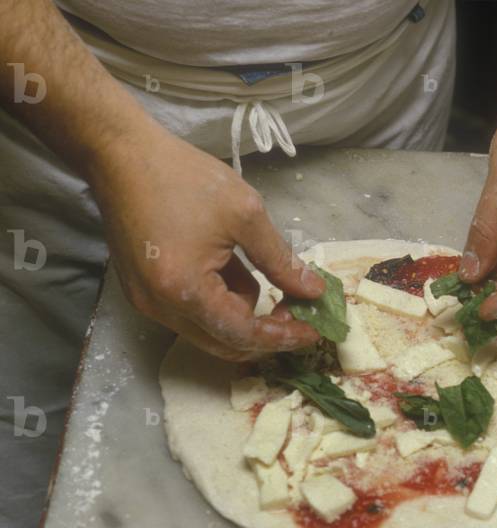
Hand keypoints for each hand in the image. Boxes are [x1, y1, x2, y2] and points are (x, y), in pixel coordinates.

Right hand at [89, 128, 323, 360]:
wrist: (120, 153)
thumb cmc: (183, 178)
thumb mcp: (245, 215)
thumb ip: (281, 261)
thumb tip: (312, 291)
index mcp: (184, 290)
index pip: (242, 334)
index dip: (282, 337)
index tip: (314, 331)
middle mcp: (160, 307)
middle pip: (222, 343)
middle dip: (263, 334)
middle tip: (295, 312)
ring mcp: (147, 300)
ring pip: (207, 329)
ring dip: (241, 315)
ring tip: (262, 277)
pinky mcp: (143, 289)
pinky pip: (189, 311)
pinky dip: (218, 301)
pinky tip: (234, 270)